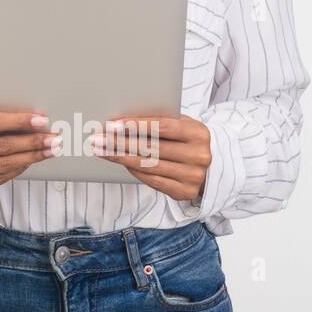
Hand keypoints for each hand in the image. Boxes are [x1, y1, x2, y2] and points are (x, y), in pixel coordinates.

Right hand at [0, 109, 60, 201]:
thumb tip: (26, 120)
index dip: (18, 121)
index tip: (40, 120)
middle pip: (2, 145)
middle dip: (32, 141)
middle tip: (53, 138)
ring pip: (5, 163)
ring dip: (31, 156)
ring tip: (49, 150)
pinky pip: (0, 178)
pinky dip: (19, 168)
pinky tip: (31, 162)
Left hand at [88, 114, 209, 202]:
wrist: (214, 165)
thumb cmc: (187, 139)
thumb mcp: (182, 125)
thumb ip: (159, 121)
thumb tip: (121, 120)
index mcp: (198, 133)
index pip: (162, 127)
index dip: (135, 125)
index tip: (112, 125)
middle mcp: (199, 156)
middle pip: (151, 148)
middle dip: (120, 143)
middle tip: (97, 139)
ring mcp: (193, 176)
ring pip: (149, 165)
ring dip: (120, 157)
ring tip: (101, 150)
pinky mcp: (185, 192)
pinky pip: (153, 181)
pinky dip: (134, 170)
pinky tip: (119, 162)